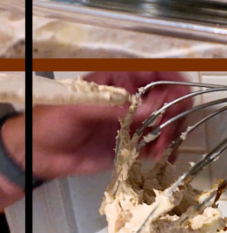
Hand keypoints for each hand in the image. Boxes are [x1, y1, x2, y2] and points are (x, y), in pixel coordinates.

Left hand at [2, 71, 193, 182]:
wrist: (38, 153)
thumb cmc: (53, 121)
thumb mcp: (81, 108)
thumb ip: (116, 108)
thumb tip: (151, 109)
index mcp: (119, 79)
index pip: (157, 72)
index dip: (174, 82)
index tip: (181, 100)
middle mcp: (132, 97)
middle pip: (170, 99)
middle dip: (174, 116)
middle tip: (166, 136)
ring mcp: (134, 120)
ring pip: (168, 122)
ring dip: (170, 136)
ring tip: (159, 153)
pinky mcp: (133, 143)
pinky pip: (157, 144)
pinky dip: (163, 151)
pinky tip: (157, 159)